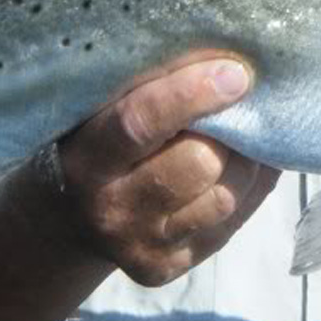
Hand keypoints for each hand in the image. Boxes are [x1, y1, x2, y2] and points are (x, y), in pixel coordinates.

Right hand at [54, 49, 279, 286]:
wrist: (67, 217)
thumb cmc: (92, 139)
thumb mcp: (99, 109)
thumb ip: (147, 87)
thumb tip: (221, 54)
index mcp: (87, 161)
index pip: (140, 124)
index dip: (191, 95)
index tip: (235, 72)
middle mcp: (112, 212)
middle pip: (196, 166)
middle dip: (231, 129)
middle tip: (248, 98)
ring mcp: (144, 247)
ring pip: (223, 197)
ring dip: (249, 158)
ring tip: (251, 127)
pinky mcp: (172, 267)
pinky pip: (234, 222)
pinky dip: (254, 185)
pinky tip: (252, 159)